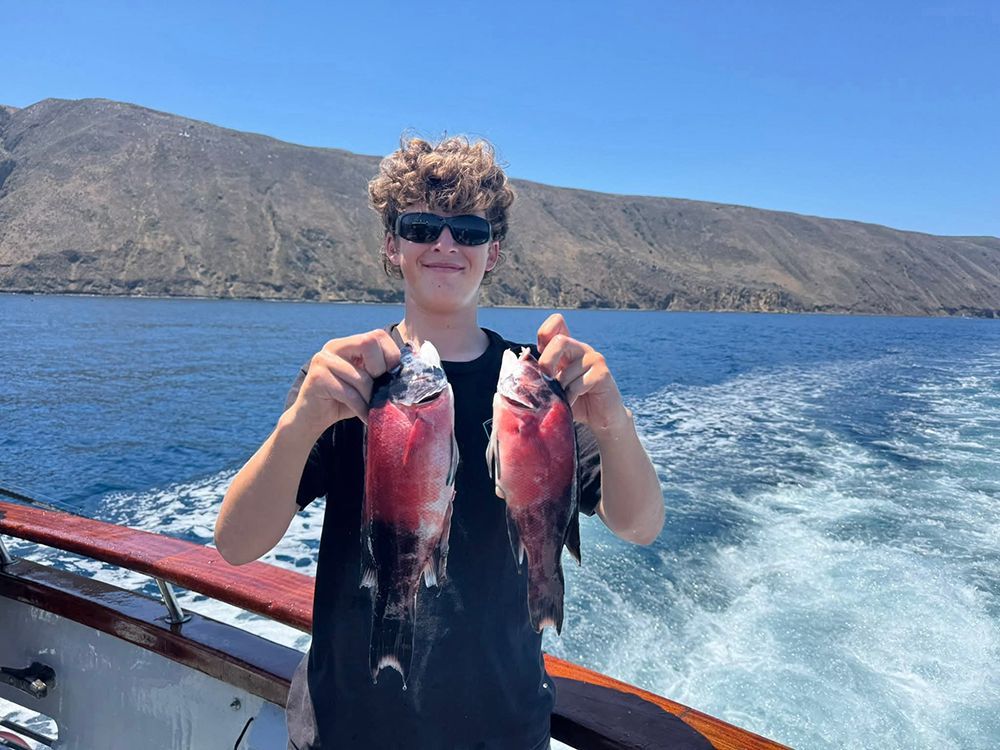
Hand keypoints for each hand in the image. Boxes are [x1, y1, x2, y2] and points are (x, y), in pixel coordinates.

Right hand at [289, 329, 399, 435]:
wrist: (312, 418)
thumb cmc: (343, 400)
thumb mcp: (366, 382)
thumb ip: (380, 372)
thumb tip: (408, 371)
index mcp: (348, 343)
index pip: (378, 335)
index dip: (390, 355)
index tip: (389, 376)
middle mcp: (334, 346)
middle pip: (368, 342)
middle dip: (380, 369)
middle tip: (378, 389)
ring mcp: (323, 360)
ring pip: (361, 377)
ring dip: (370, 398)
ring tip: (371, 409)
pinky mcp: (317, 378)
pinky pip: (349, 394)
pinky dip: (361, 409)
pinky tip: (365, 417)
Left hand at [536, 314, 627, 432]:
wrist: (600, 417)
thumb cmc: (574, 399)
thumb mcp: (554, 385)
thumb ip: (542, 374)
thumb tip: (522, 370)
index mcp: (567, 348)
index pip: (557, 323)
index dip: (545, 332)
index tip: (540, 355)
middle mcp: (580, 348)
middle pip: (559, 341)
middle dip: (547, 362)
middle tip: (546, 379)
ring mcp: (593, 359)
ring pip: (567, 370)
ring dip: (561, 390)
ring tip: (564, 398)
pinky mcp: (603, 373)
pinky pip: (578, 384)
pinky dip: (571, 397)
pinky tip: (574, 402)